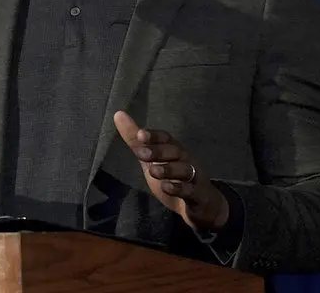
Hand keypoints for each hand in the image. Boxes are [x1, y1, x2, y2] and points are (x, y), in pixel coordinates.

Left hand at [113, 111, 227, 231]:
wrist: (201, 205)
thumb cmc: (173, 178)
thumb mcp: (151, 160)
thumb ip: (135, 142)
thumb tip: (118, 114)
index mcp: (174, 150)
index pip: (166, 138)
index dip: (154, 136)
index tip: (140, 134)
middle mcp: (186, 160)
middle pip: (175, 151)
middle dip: (159, 151)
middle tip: (142, 154)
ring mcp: (195, 177)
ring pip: (185, 169)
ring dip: (169, 169)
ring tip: (153, 171)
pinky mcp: (199, 195)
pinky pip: (191, 190)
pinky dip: (180, 188)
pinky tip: (167, 187)